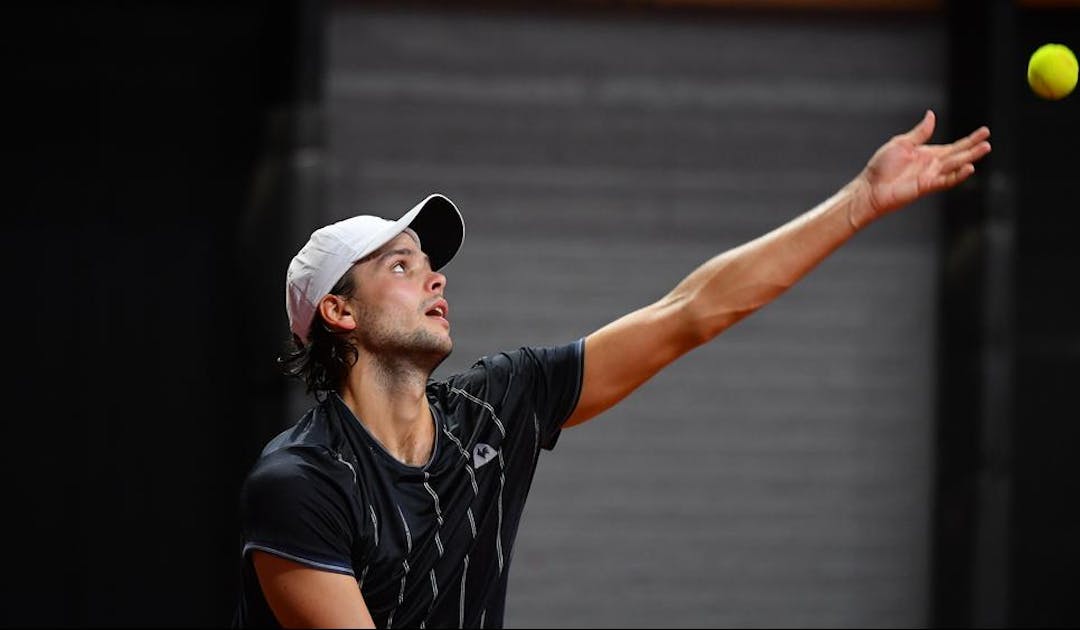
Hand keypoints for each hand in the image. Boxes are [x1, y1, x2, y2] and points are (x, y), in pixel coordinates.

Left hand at [851, 110, 990, 227]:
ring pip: (955, 165)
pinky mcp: (926, 186)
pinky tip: (969, 167)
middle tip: (988, 140)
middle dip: (973, 147)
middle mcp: (933, 165)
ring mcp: (931, 176)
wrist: (870, 187)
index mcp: (928, 154)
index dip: (969, 139)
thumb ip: (920, 133)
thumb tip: (932, 115)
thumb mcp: (901, 143)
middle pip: (958, 155)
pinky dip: (958, 175)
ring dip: (970, 158)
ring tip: (985, 149)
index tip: (985, 131)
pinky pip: (946, 180)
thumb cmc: (882, 167)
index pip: (954, 146)